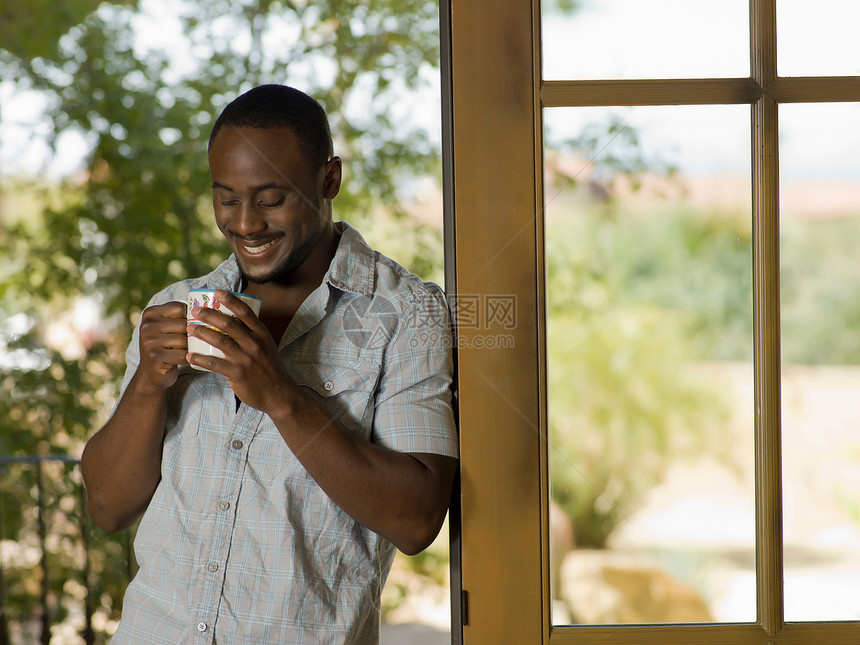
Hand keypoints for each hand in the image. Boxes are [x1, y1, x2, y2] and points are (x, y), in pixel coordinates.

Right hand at [137, 301, 188, 391]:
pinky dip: (190, 358)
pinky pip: (183, 355)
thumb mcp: (167, 327)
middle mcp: (147, 325)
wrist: (152, 373)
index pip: (180, 307)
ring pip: (184, 340)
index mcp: (150, 313)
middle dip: (193, 334)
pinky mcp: (155, 357)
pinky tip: (189, 359)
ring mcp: (149, 341)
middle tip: (195, 341)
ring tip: (191, 350)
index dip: (192, 317)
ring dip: (192, 347)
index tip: (194, 324)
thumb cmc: (167, 346)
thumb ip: (180, 316)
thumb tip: (208, 308)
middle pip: (184, 324)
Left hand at [186, 290, 297, 413]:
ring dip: (201, 332)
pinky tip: (190, 356)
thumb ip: (252, 334)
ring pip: (220, 340)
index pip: (245, 312)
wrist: (278, 393)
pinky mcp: (237, 373)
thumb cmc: (269, 368)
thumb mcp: (266, 346)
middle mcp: (254, 343)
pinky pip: (214, 364)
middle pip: (228, 323)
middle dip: (209, 314)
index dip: (231, 300)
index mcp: (261, 334)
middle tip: (194, 311)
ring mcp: (246, 358)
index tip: (217, 292)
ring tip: (189, 328)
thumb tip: (233, 320)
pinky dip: (200, 359)